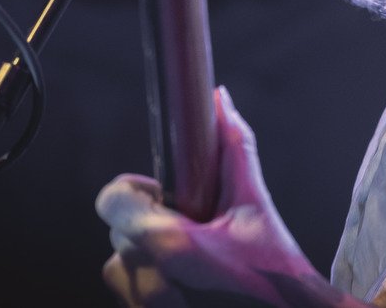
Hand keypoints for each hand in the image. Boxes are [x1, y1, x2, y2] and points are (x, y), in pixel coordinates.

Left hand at [96, 87, 327, 306]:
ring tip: (188, 265)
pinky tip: (183, 288)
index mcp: (172, 245)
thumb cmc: (274, 270)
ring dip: (145, 261)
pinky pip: (129, 296)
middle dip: (150, 226)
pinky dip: (148, 286)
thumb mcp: (255, 205)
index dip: (132, 191)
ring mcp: (148, 307)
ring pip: (119, 268)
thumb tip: (220, 98)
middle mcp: (151, 280)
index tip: (162, 195)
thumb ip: (234, 148)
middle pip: (118, 232)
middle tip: (193, 232)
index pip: (111, 200)